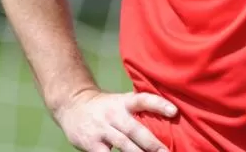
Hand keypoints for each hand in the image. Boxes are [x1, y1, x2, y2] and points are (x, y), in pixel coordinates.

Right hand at [54, 88, 177, 151]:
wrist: (71, 104)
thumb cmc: (103, 107)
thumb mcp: (119, 102)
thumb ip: (137, 112)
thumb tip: (167, 123)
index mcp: (123, 102)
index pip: (143, 100)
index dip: (158, 104)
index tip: (174, 112)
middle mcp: (113, 114)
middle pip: (135, 129)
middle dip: (152, 143)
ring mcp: (102, 129)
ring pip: (123, 145)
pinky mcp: (91, 143)